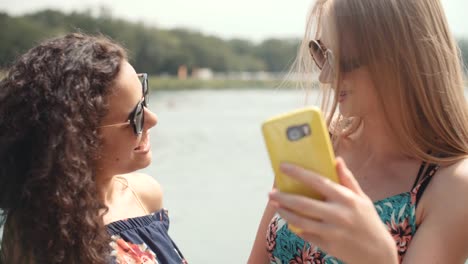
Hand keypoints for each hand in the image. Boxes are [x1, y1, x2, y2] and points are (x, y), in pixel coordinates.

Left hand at [269, 157, 397, 263]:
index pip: (318, 181)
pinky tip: (289, 220)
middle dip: (283, 197)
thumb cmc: (369, 222)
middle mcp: (338, 214)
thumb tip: (337, 159)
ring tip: (276, 206)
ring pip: (300, 221)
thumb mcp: (362, 198)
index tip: (283, 167)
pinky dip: (296, 227)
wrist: (378, 254)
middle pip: (303, 203)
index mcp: (346, 198)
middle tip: (271, 193)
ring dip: (285, 213)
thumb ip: (347, 179)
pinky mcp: (327, 245)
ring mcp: (332, 231)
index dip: (298, 173)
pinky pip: (306, 234)